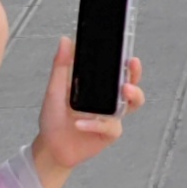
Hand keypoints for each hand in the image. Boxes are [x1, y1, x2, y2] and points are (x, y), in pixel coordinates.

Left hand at [35, 34, 141, 187]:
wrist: (50, 147)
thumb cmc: (54, 118)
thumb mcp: (54, 89)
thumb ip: (61, 66)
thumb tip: (65, 40)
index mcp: (98, 86)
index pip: (116, 69)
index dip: (125, 59)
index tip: (126, 50)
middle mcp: (109, 99)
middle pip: (132, 83)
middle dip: (136, 73)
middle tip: (132, 65)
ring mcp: (112, 116)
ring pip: (133, 104)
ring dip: (132, 95)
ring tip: (124, 91)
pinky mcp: (110, 133)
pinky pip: (110, 126)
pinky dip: (95, 124)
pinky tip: (80, 124)